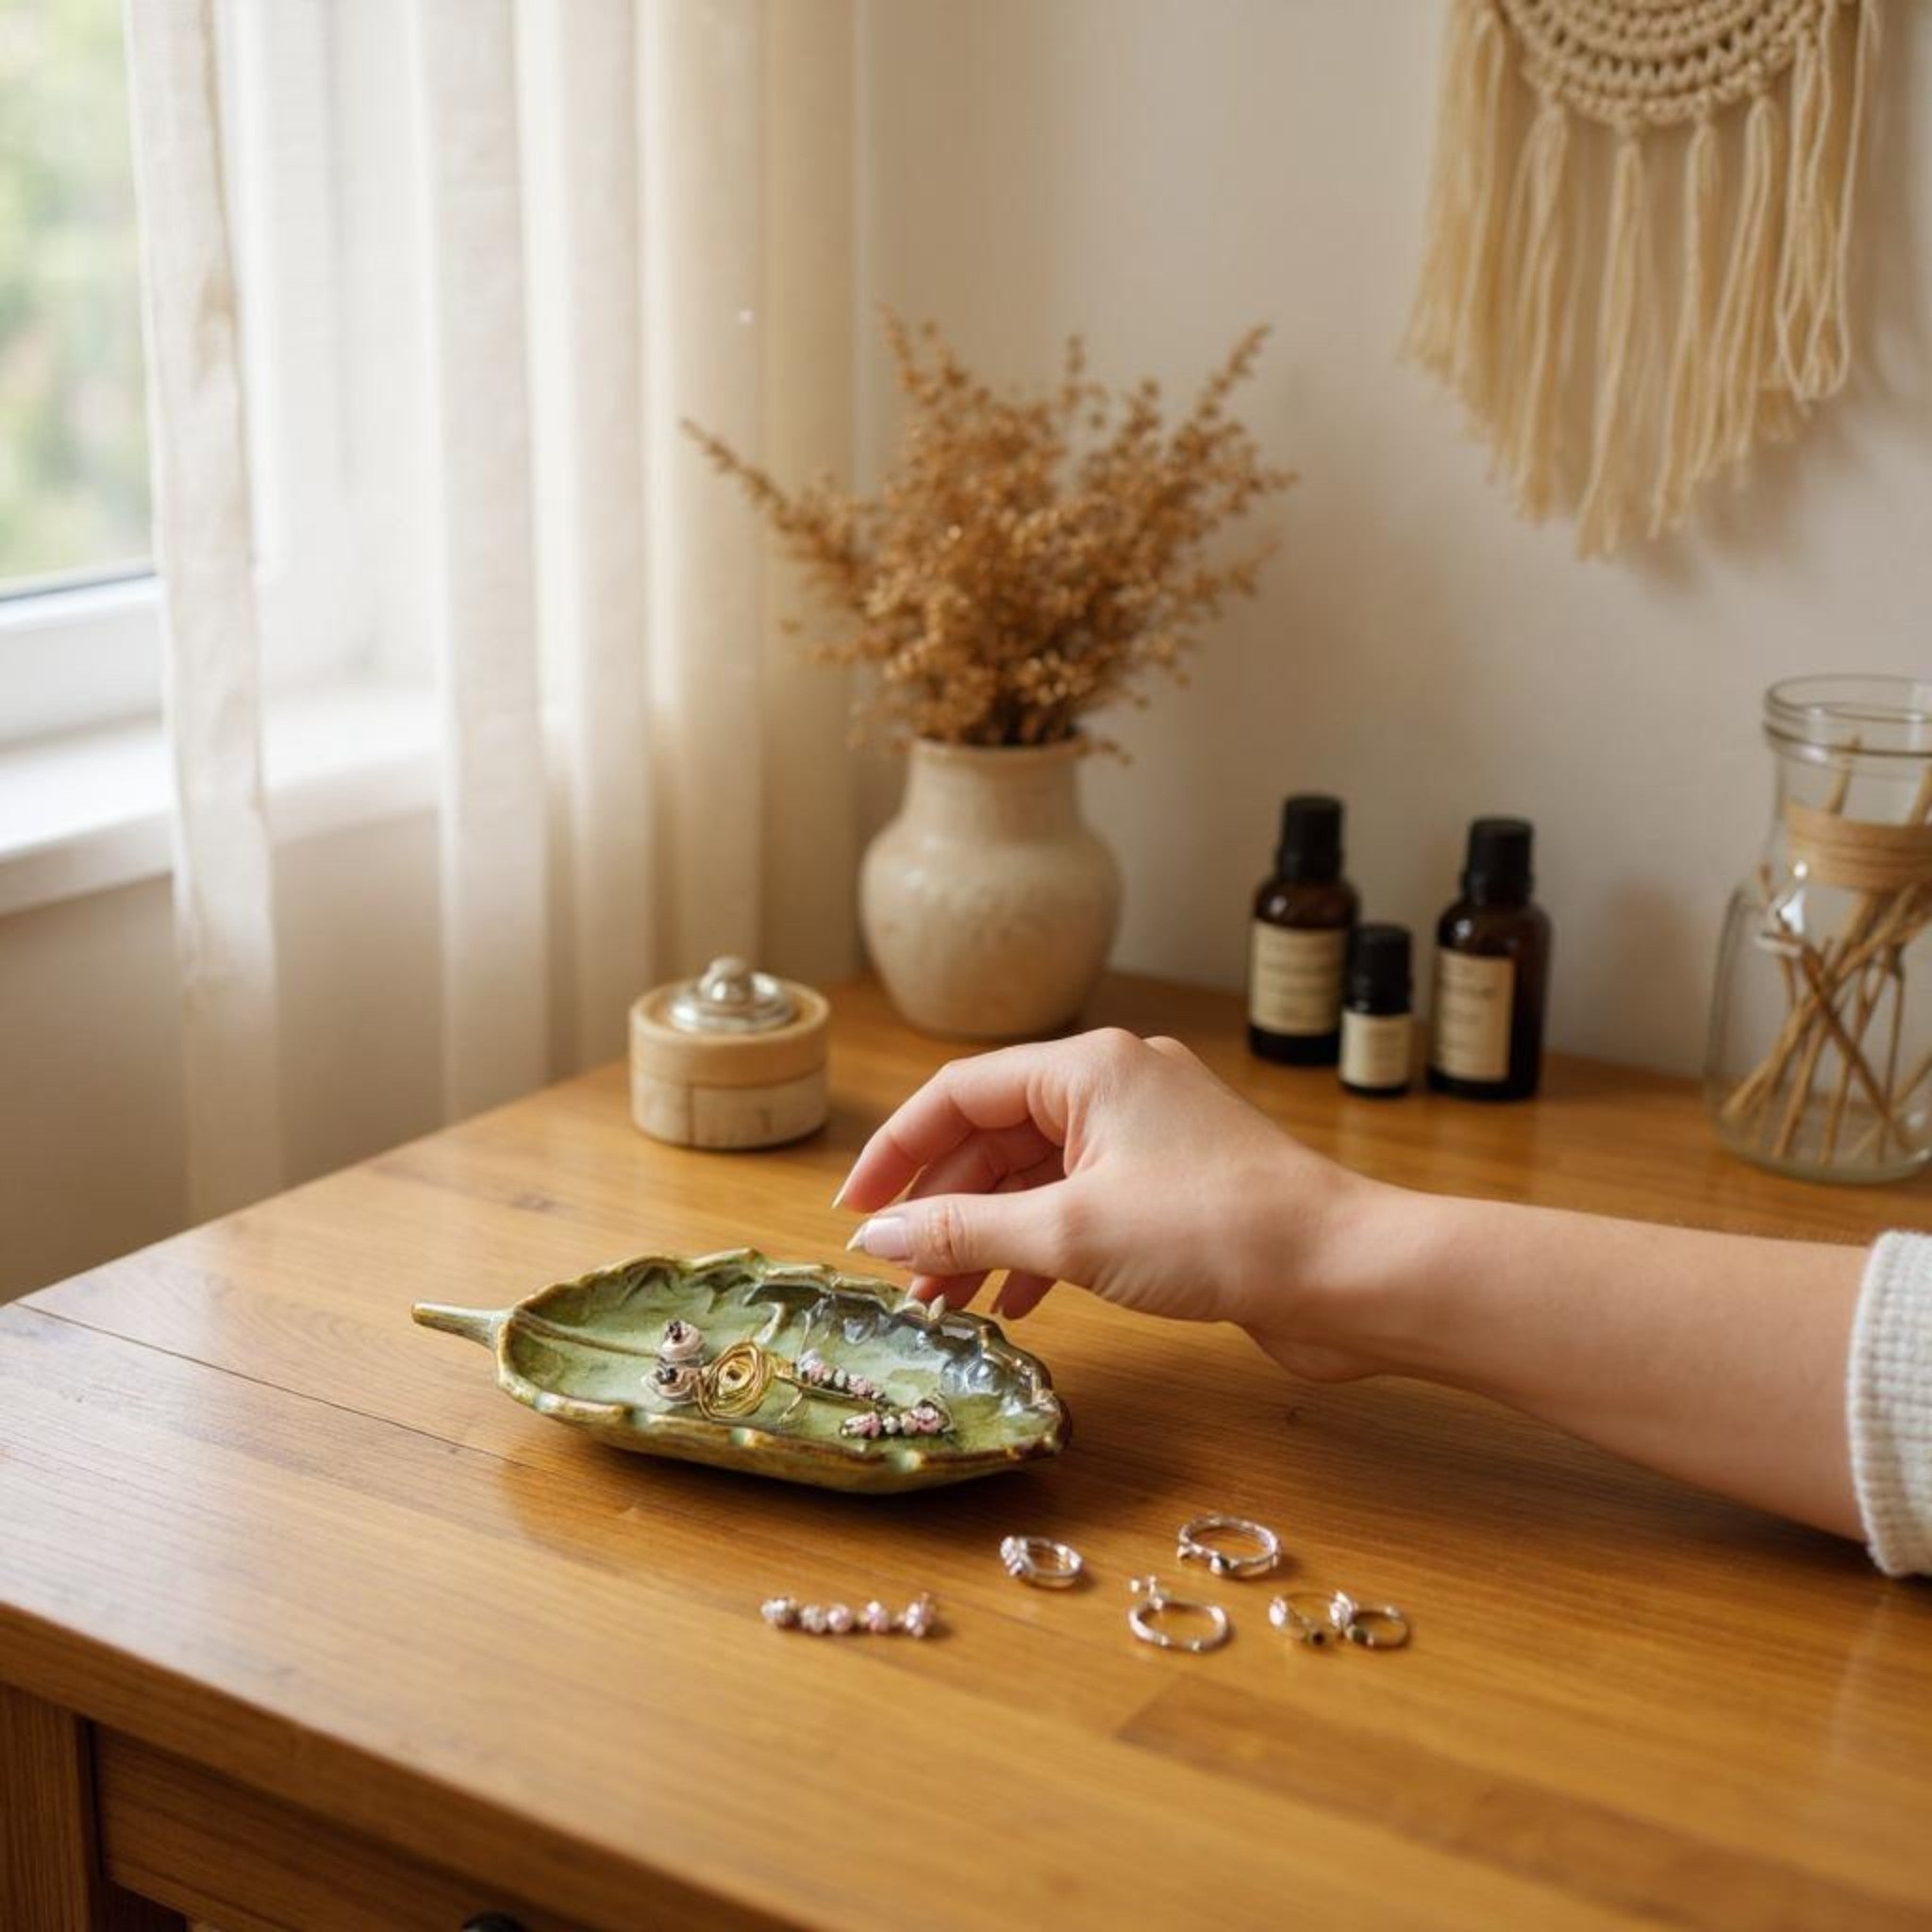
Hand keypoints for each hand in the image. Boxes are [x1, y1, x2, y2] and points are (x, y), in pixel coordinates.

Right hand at [834, 1028, 1381, 1377]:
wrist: (1348, 1272)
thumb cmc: (1219, 1232)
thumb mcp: (1071, 1232)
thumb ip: (964, 1230)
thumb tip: (878, 1239)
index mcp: (1088, 1066)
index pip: (958, 1093)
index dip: (896, 1152)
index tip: (854, 1214)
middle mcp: (1116, 1087)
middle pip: (993, 1137)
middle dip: (942, 1208)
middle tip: (901, 1280)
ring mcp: (1149, 1137)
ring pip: (1036, 1178)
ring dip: (987, 1238)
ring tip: (949, 1306)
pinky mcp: (1175, 1187)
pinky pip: (1081, 1206)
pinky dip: (1042, 1250)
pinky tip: (1021, 1304)